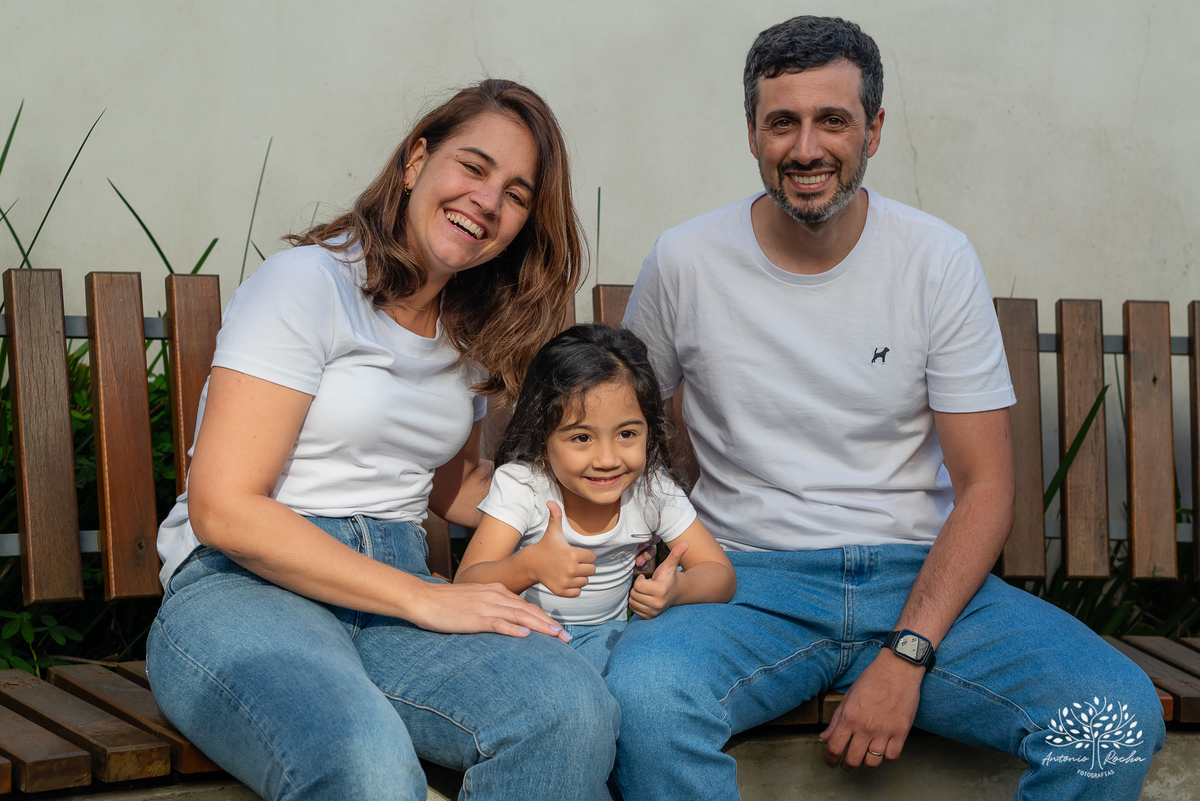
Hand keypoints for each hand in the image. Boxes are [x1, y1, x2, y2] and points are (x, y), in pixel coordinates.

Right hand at [409, 580, 570, 641]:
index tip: (560, 630)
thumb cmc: (447, 603)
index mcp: (496, 591)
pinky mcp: (474, 618)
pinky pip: (498, 623)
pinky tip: (526, 636)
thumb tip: (508, 622)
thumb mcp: (475, 600)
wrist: (423, 598)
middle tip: (567, 637)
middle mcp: (495, 596)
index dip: (545, 618)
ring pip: (520, 616)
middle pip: (529, 611)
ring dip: (540, 627)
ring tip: (556, 636)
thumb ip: (493, 608)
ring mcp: (485, 606)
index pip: (527, 606)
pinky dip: (513, 629)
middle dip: (550, 624)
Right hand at [528, 501, 595, 596]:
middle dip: (584, 566)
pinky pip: (578, 592)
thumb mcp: (553, 531)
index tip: (574, 553)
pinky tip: (565, 579)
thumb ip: (556, 516)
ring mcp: (566, 581)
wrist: (532, 564)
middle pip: (591, 570)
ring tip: (567, 570)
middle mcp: (571, 569)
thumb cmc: (546, 546)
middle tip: (571, 562)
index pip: (592, 557)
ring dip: (579, 577)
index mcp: (573, 554)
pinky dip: (574, 588)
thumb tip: (551, 502)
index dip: (585, 555)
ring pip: (585, 581)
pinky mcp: (562, 591)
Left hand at [628, 541, 687, 618]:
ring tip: (647, 592)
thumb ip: (675, 554)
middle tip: (647, 585)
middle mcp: (657, 604)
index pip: (638, 585)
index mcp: (660, 590)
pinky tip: (645, 599)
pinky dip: (637, 603)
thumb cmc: (670, 577)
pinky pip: (634, 609)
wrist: (677, 593)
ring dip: (637, 595)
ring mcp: (654, 612)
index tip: (647, 578)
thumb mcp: (670, 565)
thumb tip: (685, 542)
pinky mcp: (650, 617)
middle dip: (638, 587)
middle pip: (634, 593)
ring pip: (632, 602)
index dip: (641, 579)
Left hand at [819, 649, 922, 770]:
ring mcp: (884, 731)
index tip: (830, 762)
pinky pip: (892, 756)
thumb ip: (836, 719)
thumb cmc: (872, 679)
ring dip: (866, 764)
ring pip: (872, 762)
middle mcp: (865, 727)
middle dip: (846, 766)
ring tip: (865, 759)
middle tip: (846, 765)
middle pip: (852, 760)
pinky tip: (882, 750)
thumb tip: (825, 736)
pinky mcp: (901, 732)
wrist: (897, 669)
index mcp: (849, 717)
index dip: (830, 759)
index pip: (834, 748)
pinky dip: (886, 757)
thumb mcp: (848, 696)